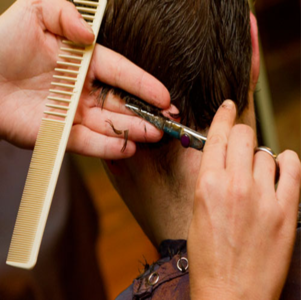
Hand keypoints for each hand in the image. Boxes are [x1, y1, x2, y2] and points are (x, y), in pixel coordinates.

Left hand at [0, 0, 169, 158]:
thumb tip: (90, 32)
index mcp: (84, 63)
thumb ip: (65, 12)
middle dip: (146, 114)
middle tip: (168, 122)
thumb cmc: (1, 43)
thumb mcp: (35, 13)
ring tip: (154, 136)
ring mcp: (74, 114)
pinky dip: (108, 147)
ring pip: (110, 126)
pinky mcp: (60, 135)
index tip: (165, 97)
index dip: (144, 85)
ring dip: (133, 132)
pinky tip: (128, 149)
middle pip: (122, 104)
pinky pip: (88, 143)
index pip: (121, 74)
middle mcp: (84, 90)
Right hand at [188, 100, 300, 299]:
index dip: (224, 116)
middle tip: (240, 140)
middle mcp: (235, 185)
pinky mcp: (286, 211)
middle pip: (243, 136)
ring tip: (255, 174)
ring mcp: (263, 197)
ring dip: (259, 157)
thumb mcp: (197, 210)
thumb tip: (222, 158)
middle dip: (241, 133)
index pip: (218, 136)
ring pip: (266, 152)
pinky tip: (279, 168)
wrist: (231, 292)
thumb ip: (210, 178)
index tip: (229, 107)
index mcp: (207, 184)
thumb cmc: (209, 256)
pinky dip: (286, 162)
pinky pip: (291, 168)